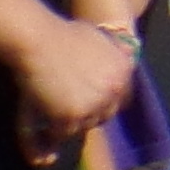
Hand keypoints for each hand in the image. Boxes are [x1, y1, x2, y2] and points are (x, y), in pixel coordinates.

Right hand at [12, 16, 135, 164]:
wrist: (39, 41)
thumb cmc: (63, 36)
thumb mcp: (101, 38)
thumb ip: (115, 54)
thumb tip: (129, 55)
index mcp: (125, 69)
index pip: (120, 98)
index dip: (102, 101)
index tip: (86, 101)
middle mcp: (115, 88)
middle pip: (105, 114)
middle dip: (89, 113)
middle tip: (68, 108)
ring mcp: (95, 103)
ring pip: (85, 125)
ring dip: (72, 122)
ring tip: (54, 112)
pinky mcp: (73, 115)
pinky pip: (65, 132)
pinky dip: (54, 130)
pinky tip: (44, 120)